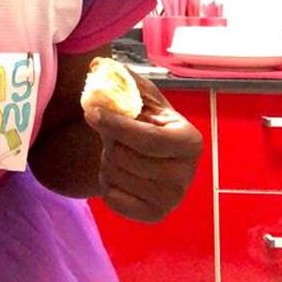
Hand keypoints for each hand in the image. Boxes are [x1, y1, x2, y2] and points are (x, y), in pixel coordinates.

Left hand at [84, 73, 202, 221]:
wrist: (150, 154)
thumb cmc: (147, 119)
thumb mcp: (142, 95)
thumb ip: (123, 78)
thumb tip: (98, 65)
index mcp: (190, 141)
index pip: (147, 139)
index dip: (116, 126)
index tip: (91, 112)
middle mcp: (186, 175)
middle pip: (127, 158)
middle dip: (111, 142)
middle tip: (114, 135)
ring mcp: (172, 199)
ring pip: (116, 176)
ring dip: (108, 160)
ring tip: (119, 152)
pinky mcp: (154, 216)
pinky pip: (113, 199)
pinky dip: (107, 183)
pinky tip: (120, 173)